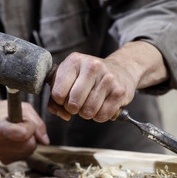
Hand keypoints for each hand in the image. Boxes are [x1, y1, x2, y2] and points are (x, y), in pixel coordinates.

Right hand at [0, 83, 49, 163]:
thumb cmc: (8, 112)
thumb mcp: (25, 109)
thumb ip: (38, 123)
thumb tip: (45, 141)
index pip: (23, 134)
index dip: (30, 126)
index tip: (25, 120)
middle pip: (29, 145)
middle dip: (31, 135)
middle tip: (22, 126)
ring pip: (28, 152)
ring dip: (29, 142)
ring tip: (18, 133)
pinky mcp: (4, 160)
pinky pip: (25, 156)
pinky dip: (25, 148)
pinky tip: (16, 141)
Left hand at [47, 41, 166, 121]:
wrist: (121, 69)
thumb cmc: (89, 77)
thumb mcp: (69, 78)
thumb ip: (55, 98)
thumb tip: (63, 114)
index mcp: (74, 61)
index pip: (57, 93)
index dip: (60, 102)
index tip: (66, 97)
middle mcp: (92, 66)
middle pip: (73, 103)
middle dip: (74, 109)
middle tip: (79, 102)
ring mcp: (108, 78)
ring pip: (88, 111)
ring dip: (87, 113)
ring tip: (91, 103)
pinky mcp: (119, 91)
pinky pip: (102, 115)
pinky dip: (99, 116)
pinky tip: (102, 105)